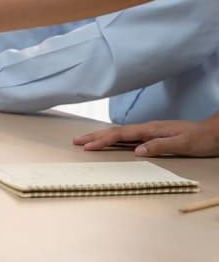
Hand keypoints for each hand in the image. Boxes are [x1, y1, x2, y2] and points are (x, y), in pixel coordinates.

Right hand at [72, 114, 218, 156]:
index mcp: (151, 130)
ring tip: (85, 140)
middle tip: (76, 141)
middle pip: (116, 131)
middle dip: (95, 136)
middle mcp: (148, 128)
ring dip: (101, 136)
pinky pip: (127, 136)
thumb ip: (159, 147)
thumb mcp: (183, 145)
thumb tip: (137, 151)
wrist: (215, 132)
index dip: (103, 140)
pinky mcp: (152, 135)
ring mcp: (149, 131)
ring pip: (120, 133)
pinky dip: (113, 138)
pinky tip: (108, 141)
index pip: (121, 134)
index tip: (87, 146)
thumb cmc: (202, 138)